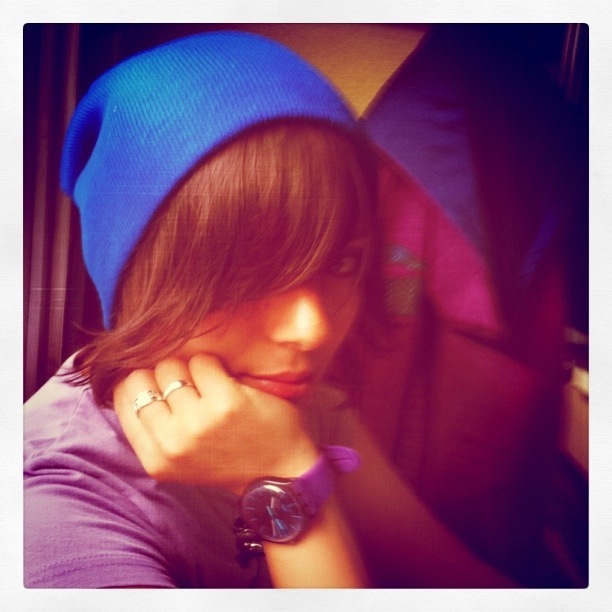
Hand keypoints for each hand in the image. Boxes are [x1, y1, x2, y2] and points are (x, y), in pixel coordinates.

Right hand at [113, 354, 319, 494]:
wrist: (280, 473)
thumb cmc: (227, 457)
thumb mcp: (179, 459)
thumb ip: (152, 427)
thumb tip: (126, 378)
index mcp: (155, 459)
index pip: (123, 397)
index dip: (141, 382)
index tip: (161, 384)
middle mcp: (171, 442)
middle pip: (145, 377)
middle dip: (166, 376)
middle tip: (192, 390)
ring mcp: (198, 422)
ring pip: (173, 366)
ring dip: (192, 370)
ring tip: (211, 390)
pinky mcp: (225, 401)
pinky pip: (203, 361)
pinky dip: (215, 365)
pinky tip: (229, 384)